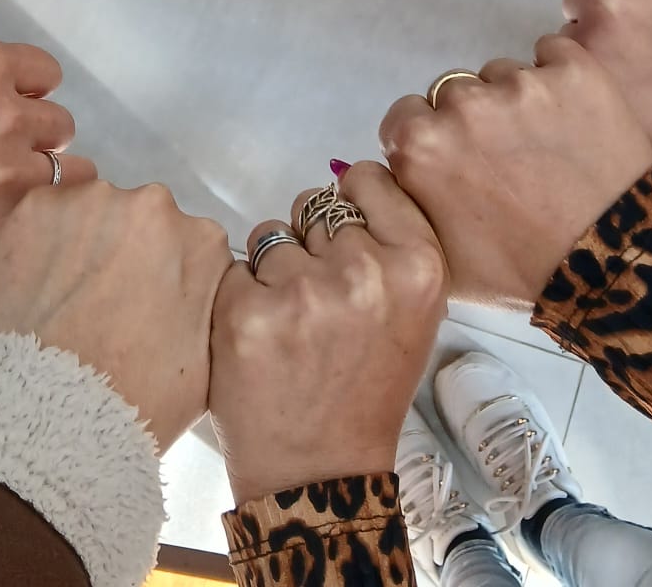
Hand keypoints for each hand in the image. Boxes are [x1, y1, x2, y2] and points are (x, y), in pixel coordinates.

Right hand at [0, 28, 89, 301]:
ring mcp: (1, 178)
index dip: (24, 88)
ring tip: (0, 189)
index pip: (46, 72)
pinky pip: (42, 227)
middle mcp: (4, 117)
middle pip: (59, 124)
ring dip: (39, 181)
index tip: (3, 103)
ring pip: (65, 177)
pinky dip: (29, 227)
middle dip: (32, 135)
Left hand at [0, 181, 231, 449]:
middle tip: (101, 306)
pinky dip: (38, 243)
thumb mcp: (209, 363)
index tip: (144, 306)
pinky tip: (34, 289)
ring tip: (63, 301)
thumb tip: (197, 291)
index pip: (188, 246)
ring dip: (83, 244)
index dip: (164, 277)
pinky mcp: (36, 206)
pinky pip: (43, 217)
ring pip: (92, 214)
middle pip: (142, 220)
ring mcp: (92, 199)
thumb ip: (210, 306)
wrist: (52, 415)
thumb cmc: (137, 400)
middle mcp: (154, 204)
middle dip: (125, 252)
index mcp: (203, 241)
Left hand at [209, 163, 446, 501]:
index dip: (350, 206)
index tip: (344, 240)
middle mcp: (365, 270)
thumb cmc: (366, 389)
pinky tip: (260, 338)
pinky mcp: (246, 312)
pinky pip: (234, 268)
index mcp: (417, 266)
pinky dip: (240, 297)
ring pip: (271, 233)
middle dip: (310, 243)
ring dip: (272, 269)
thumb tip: (345, 180)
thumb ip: (390, 243)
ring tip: (290, 324)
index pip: (368, 180)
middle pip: (316, 204)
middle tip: (318, 301)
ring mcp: (303, 291)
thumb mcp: (413, 312)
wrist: (321, 472)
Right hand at [379, 38, 651, 306]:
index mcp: (421, 144)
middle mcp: (463, 103)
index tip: (461, 162)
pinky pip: (553, 53)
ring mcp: (521, 82)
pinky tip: (574, 119)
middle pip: (455, 93)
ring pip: (503, 74)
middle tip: (508, 161)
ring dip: (517, 101)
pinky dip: (559, 78)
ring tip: (548, 147)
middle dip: (474, 121)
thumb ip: (404, 200)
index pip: (407, 116)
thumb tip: (399, 170)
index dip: (432, 139)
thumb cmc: (521, 271)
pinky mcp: (574, 69)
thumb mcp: (437, 253)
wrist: (613, 265)